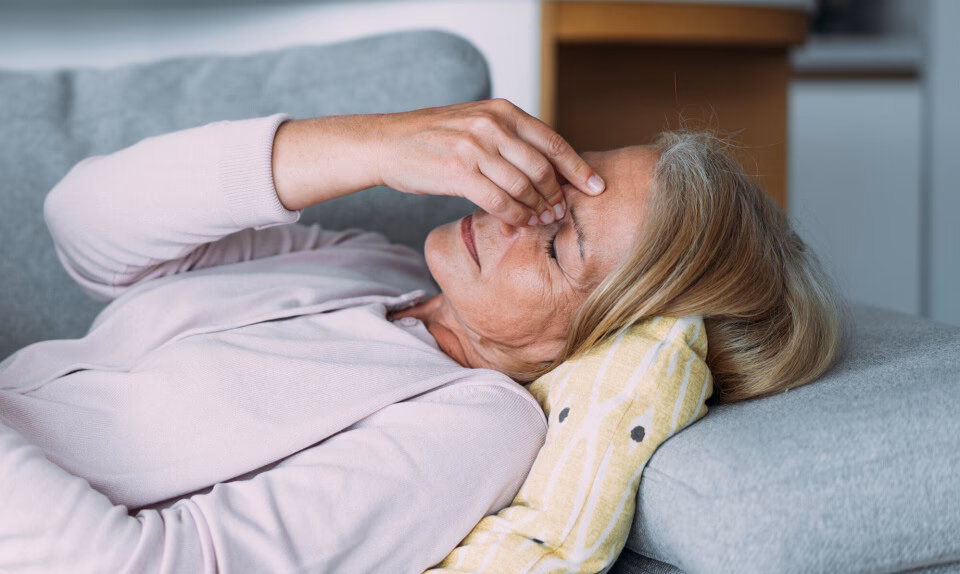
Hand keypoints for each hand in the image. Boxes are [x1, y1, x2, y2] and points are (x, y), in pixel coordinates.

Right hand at [374, 99, 605, 226]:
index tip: (596, 187)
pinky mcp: (458, 171)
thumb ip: (509, 138)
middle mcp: (492, 125)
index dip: (578, 168)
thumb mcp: (476, 124)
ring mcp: (475, 147)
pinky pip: (500, 200)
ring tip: (544, 221)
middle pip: (543, 167)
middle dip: (558, 195)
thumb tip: (548, 166)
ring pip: (524, 186)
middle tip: (562, 213)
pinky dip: (515, 216)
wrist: (387, 144)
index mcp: (502, 111)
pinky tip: (519, 223)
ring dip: (538, 209)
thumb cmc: (434, 139)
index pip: (553, 141)